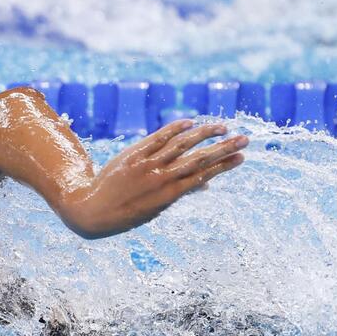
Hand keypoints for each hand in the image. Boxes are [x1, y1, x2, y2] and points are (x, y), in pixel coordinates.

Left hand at [64, 120, 247, 238]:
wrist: (91, 210)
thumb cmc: (125, 213)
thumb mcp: (155, 208)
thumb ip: (178, 192)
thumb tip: (205, 184)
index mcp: (170, 195)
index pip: (204, 176)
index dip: (224, 165)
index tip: (242, 158)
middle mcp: (161, 178)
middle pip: (199, 159)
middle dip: (223, 149)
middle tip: (245, 140)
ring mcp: (147, 164)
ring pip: (181, 145)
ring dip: (204, 134)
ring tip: (223, 127)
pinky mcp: (133, 154)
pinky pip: (157, 138)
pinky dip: (174, 130)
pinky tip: (190, 123)